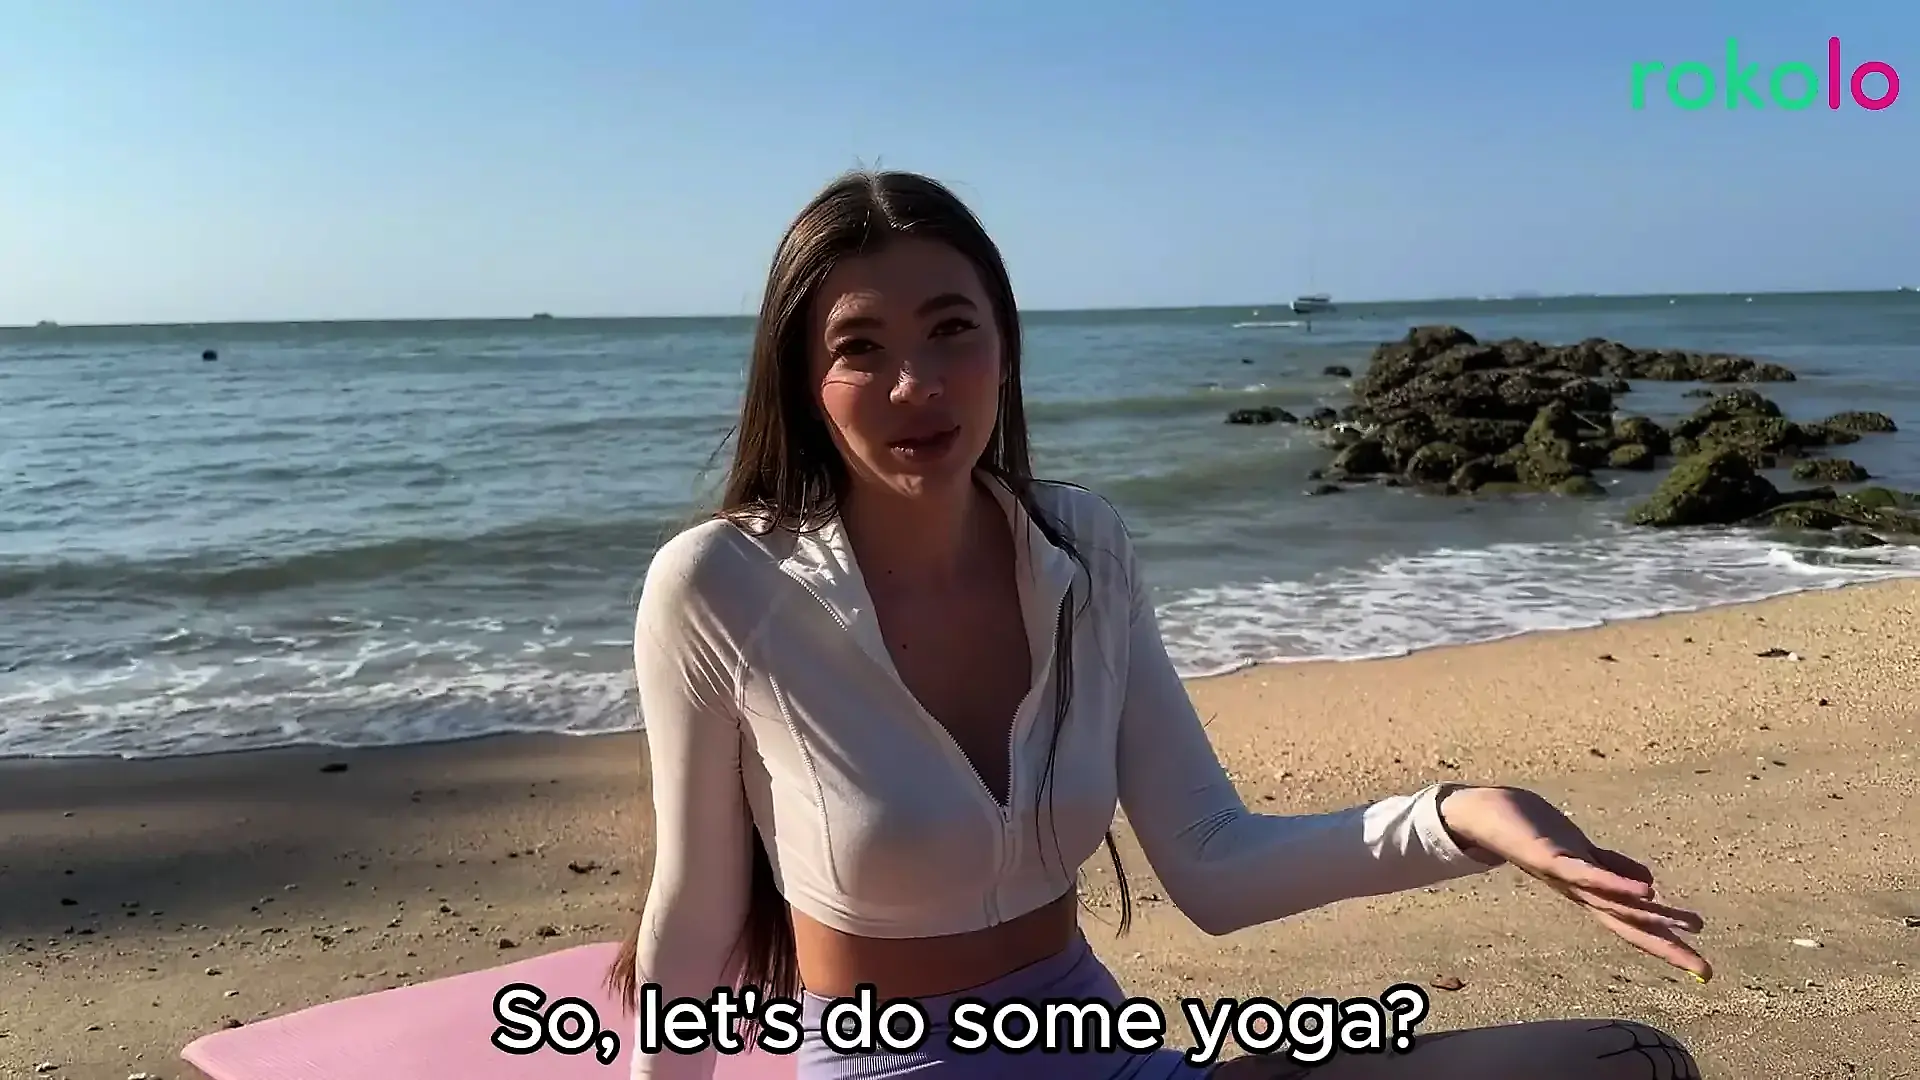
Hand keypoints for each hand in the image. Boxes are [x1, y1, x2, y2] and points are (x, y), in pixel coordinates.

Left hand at [1436, 784, 1711, 981]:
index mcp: (1589, 892)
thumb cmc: (1532, 831)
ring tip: (1690, 923)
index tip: (1704, 970)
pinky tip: (1647, 887)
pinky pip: (1587, 872)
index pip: (1632, 924)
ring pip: (1613, 902)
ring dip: (1652, 913)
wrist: (1484, 813)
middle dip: (1667, 946)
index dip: (1666, 944)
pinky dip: (1616, 882)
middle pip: (1628, 924)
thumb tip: (1649, 884)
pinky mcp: (1549, 856)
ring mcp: (1563, 877)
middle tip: (1706, 970)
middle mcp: (1578, 893)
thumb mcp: (1581, 851)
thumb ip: (1613, 867)